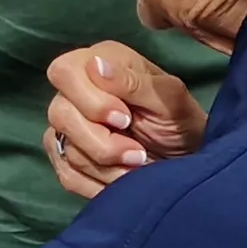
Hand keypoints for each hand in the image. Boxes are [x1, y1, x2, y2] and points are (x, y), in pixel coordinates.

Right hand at [45, 42, 205, 198]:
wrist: (187, 160)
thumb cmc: (180, 121)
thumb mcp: (169, 99)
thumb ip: (133, 82)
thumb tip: (95, 66)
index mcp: (100, 62)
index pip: (65, 72)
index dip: (91, 101)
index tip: (125, 119)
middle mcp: (76, 90)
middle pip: (59, 114)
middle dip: (100, 142)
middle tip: (137, 153)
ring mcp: (68, 125)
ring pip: (65, 148)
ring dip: (106, 167)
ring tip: (137, 165)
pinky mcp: (68, 157)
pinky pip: (67, 175)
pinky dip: (97, 185)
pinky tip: (123, 179)